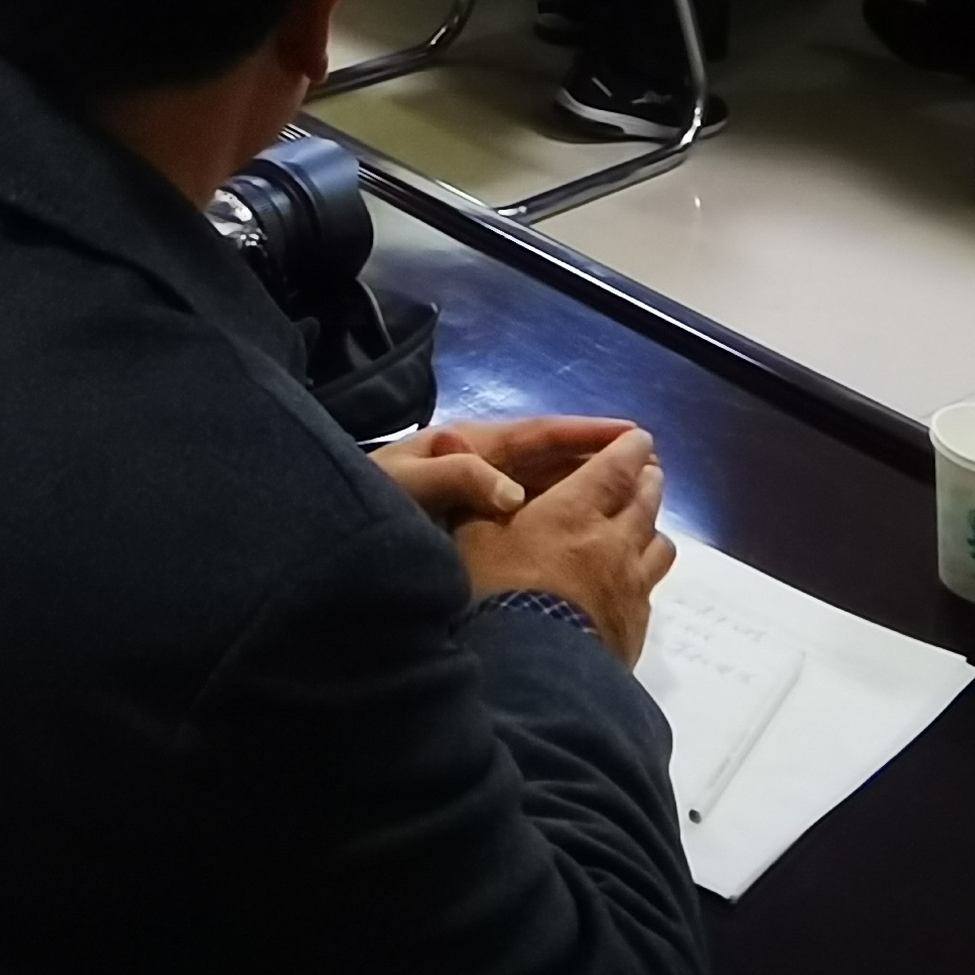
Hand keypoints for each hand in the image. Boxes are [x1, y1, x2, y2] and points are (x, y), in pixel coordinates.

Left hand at [375, 415, 639, 534]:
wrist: (325, 539)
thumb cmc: (367, 506)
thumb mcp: (407, 485)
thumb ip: (457, 479)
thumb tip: (513, 494)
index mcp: (466, 446)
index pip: (537, 435)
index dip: (584, 435)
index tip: (632, 434)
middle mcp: (477, 468)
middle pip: (548, 461)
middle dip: (596, 461)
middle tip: (649, 469)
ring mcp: (475, 500)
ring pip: (542, 491)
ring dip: (583, 491)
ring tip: (632, 499)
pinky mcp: (471, 533)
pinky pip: (526, 521)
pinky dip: (558, 522)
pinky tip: (584, 539)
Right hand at [455, 423, 672, 664]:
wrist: (531, 671)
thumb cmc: (497, 592)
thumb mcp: (471, 535)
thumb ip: (474, 492)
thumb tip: (451, 440)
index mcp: (576, 509)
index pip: (616, 467)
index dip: (629, 449)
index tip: (639, 438)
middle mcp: (614, 541)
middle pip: (646, 500)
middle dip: (647, 481)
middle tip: (647, 473)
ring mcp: (631, 586)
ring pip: (659, 544)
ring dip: (652, 528)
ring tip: (643, 527)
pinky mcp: (636, 626)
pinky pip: (651, 589)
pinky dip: (645, 574)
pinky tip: (630, 583)